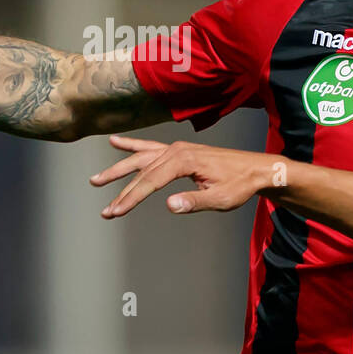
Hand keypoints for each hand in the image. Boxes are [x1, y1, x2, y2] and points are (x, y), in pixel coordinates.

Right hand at [90, 135, 283, 217]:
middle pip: (142, 171)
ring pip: (141, 159)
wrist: (256, 169)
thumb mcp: (221, 198)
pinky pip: (150, 147)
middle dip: (121, 191)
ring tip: (96, 179)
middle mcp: (177, 150)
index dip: (131, 197)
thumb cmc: (241, 184)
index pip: (150, 181)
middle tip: (106, 210)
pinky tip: (116, 142)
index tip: (115, 211)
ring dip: (119, 169)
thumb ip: (195, 202)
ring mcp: (177, 148)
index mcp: (185, 160)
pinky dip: (132, 145)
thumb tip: (170, 205)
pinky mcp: (180, 151)